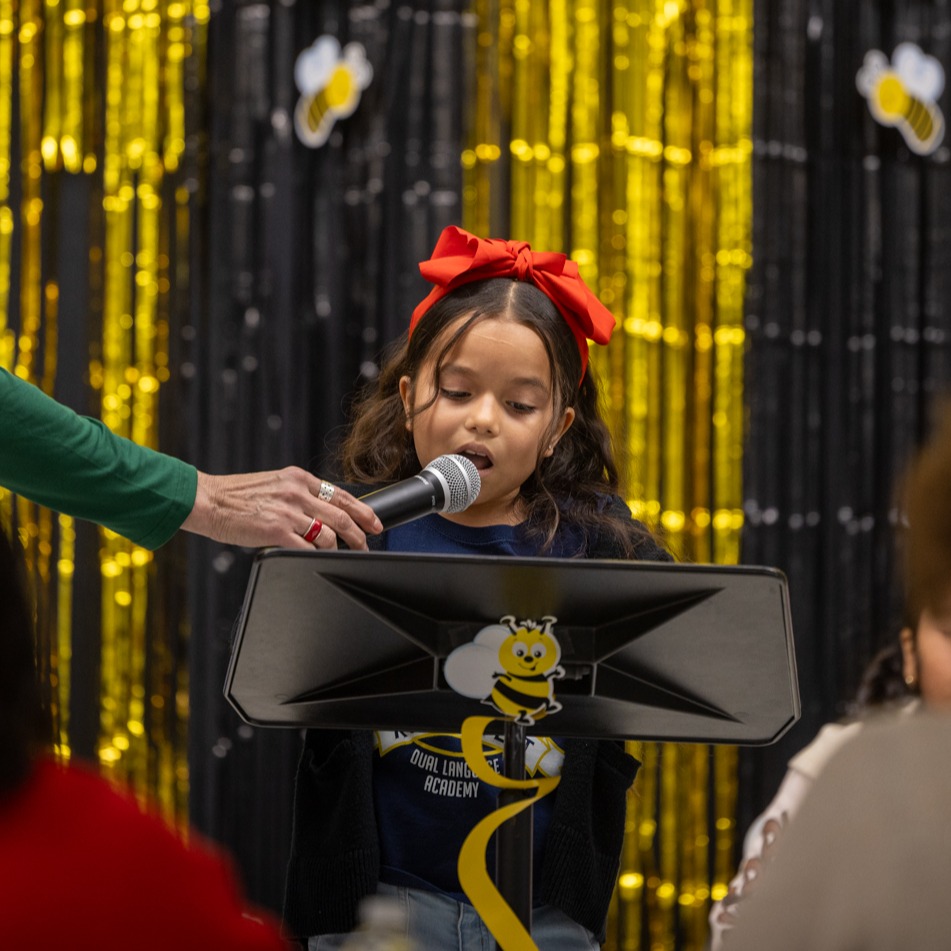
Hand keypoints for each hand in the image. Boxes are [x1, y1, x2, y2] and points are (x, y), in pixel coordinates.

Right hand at [181, 467, 381, 549]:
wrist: (207, 500)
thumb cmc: (235, 496)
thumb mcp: (273, 483)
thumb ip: (298, 494)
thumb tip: (322, 511)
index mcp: (298, 478)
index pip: (341, 494)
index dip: (363, 510)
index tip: (374, 522)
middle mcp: (296, 492)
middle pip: (342, 515)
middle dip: (360, 533)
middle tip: (367, 543)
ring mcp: (288, 511)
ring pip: (328, 533)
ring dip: (337, 547)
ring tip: (339, 553)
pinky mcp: (276, 530)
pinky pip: (307, 546)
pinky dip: (315, 553)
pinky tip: (315, 556)